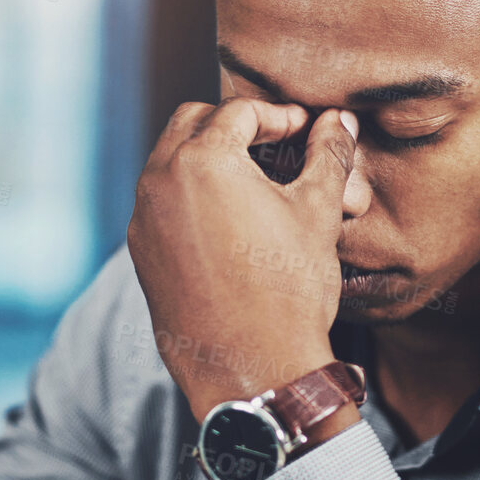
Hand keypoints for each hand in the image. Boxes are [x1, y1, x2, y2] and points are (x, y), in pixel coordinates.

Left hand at [128, 97, 359, 419]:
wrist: (252, 369)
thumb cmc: (288, 291)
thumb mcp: (317, 213)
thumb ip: (327, 156)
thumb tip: (339, 123)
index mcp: (202, 159)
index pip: (240, 111)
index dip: (279, 115)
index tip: (304, 129)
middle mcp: (159, 181)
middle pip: (191, 122)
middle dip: (234, 126)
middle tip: (274, 144)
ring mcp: (143, 219)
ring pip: (170, 162)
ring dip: (207, 158)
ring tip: (253, 181)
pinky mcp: (140, 253)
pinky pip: (160, 205)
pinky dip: (189, 196)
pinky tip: (227, 221)